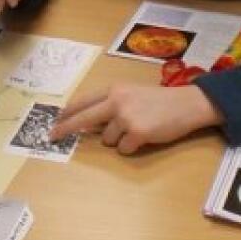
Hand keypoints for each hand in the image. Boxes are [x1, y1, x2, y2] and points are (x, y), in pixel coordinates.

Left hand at [51, 83, 221, 154]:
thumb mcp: (132, 93)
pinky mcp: (138, 133)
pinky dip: (131, 147)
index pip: (84, 101)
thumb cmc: (160, 100)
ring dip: (118, 140)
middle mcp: (117, 101)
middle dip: (66, 129)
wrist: (187, 104)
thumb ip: (111, 104)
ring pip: (107, 140)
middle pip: (84, 119)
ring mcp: (127, 117)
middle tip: (53, 136)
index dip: (67, 113)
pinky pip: (123, 149)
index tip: (55, 122)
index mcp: (115, 89)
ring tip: (137, 129)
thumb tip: (88, 123)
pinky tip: (145, 137)